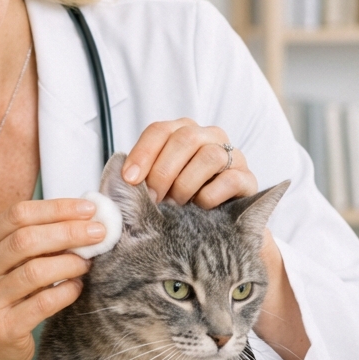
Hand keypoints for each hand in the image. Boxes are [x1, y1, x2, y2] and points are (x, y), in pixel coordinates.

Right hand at [0, 198, 103, 359]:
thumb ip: (29, 242)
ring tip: (88, 262)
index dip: (56, 209)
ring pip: (35, 271)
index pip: (16, 215)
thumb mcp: (2, 265)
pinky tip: (76, 286)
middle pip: (26, 240)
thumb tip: (79, 219)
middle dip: (68, 232)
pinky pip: (43, 303)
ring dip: (69, 262)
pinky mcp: (3, 328)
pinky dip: (66, 291)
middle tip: (98, 232)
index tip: (87, 209)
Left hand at [121, 119, 256, 207]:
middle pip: (184, 139)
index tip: (129, 180)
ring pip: (209, 156)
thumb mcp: (154, 187)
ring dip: (186, 184)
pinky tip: (200, 208)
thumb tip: (111, 185)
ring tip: (177, 205)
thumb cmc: (177, 202)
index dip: (142, 153)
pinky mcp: (247, 177)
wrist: (214, 229)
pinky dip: (210, 195)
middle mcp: (207, 136)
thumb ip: (136, 181)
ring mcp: (231, 155)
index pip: (159, 130)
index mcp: (181, 132)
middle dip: (163, 171)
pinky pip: (230, 179)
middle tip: (153, 199)